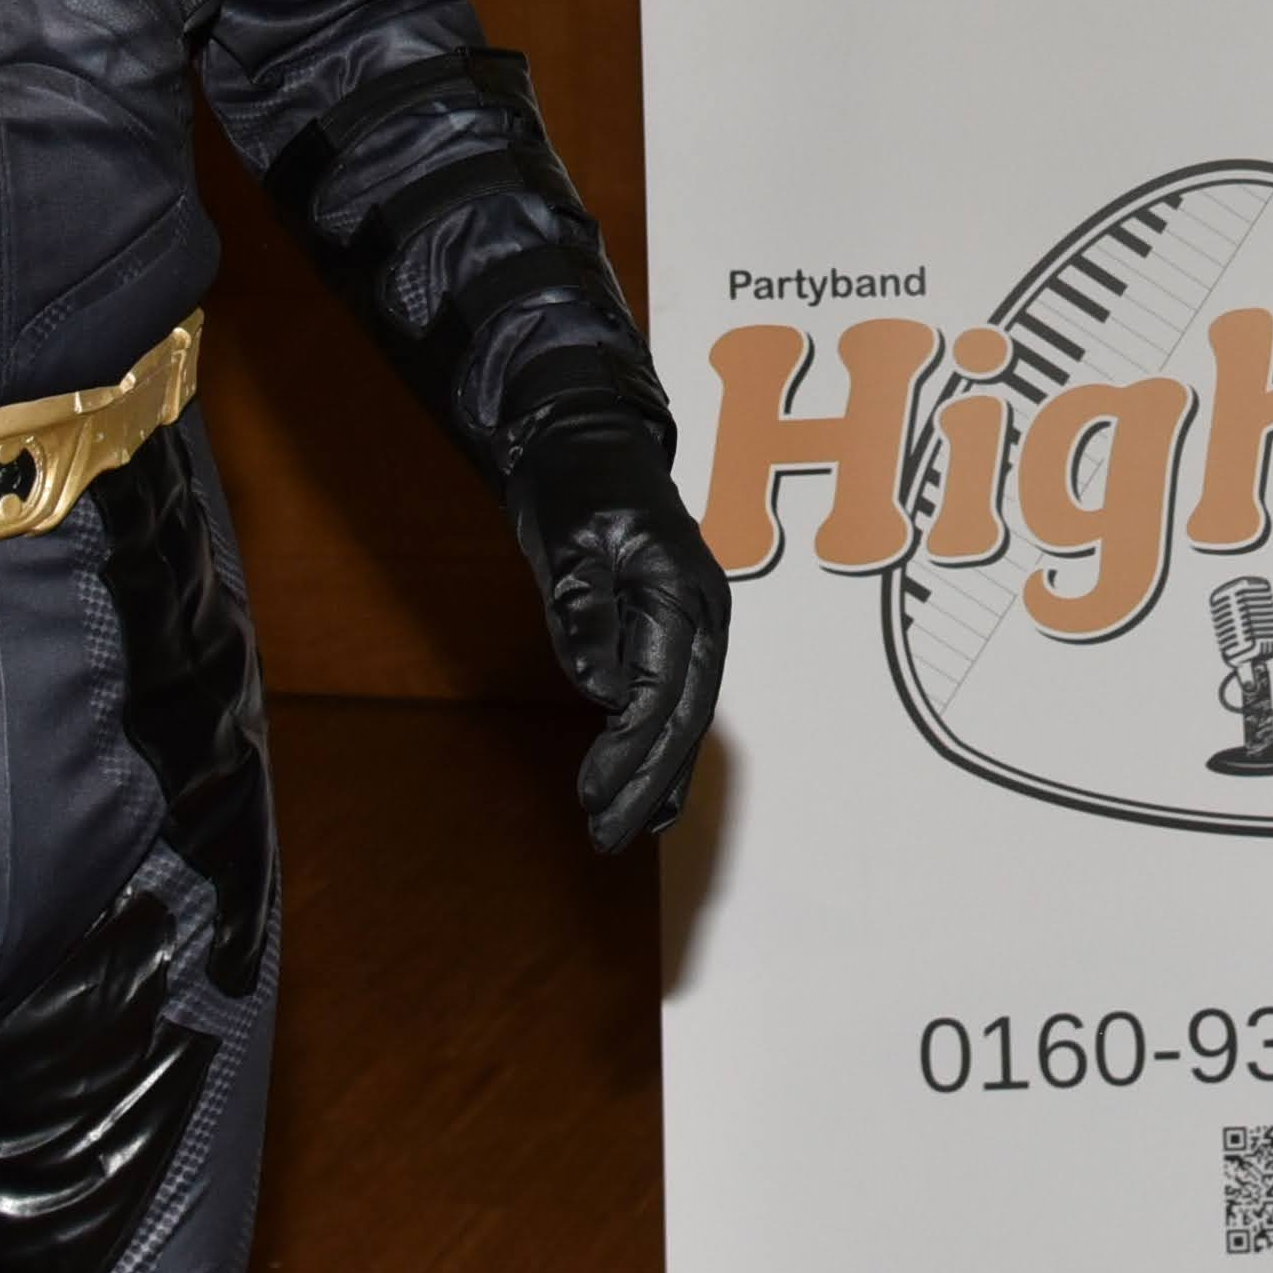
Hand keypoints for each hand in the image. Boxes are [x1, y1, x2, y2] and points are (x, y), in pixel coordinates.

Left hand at [504, 399, 729, 852]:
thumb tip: (601, 690)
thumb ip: (585, 612)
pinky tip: (651, 794)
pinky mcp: (676, 629)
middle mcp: (702, 612)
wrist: (585, 436)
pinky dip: (665, 748)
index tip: (590, 798)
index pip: (658, 692)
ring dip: (658, 777)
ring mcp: (696, 622)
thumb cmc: (575, 482)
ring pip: (687, 715)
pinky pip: (679, 699)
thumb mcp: (569, 541)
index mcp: (680, 590)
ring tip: (627, 831)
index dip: (627, 752)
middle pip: (683, 716)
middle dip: (647, 782)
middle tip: (605, 836)